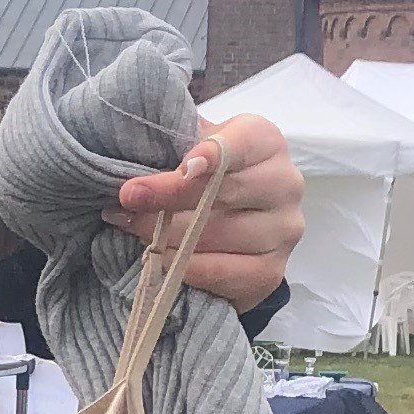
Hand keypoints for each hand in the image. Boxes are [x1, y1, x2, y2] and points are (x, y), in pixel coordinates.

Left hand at [109, 111, 303, 313]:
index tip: (183, 165)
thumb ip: (175, 141)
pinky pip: (222, 273)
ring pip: (218, 234)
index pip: (241, 144)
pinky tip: (161, 259)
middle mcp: (285, 183)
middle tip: (128, 199)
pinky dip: (185, 267)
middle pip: (225, 191)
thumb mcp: (194, 144)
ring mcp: (283, 230)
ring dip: (168, 234)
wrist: (236, 222)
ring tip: (133, 228)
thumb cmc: (208, 176)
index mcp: (266, 142)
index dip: (212, 154)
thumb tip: (132, 144)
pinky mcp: (271, 271)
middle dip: (169, 196)